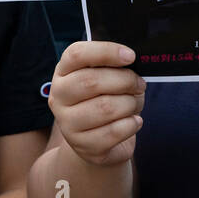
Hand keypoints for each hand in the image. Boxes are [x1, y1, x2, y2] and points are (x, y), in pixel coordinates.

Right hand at [48, 41, 144, 165]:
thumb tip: (132, 62)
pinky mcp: (83, 145)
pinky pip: (114, 131)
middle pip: (91, 81)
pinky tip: (134, 121)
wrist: (97, 142)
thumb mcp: (105, 78)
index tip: (130, 56)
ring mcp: (67, 123)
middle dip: (125, 80)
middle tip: (139, 84)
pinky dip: (132, 124)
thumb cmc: (105, 100)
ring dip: (130, 104)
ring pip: (105, 108)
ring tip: (134, 104)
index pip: (76, 54)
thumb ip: (114, 67)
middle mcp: (59, 96)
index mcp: (63, 72)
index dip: (106, 51)